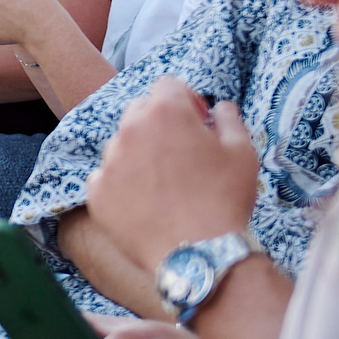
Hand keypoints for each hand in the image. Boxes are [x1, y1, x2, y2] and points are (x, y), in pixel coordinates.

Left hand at [85, 79, 259, 276]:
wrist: (199, 253)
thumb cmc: (226, 199)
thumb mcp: (243, 151)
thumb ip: (228, 118)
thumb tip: (218, 106)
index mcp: (165, 113)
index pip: (168, 85)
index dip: (187, 100)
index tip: (198, 122)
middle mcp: (129, 130)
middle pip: (140, 111)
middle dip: (160, 124)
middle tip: (183, 154)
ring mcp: (108, 161)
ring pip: (122, 145)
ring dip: (141, 154)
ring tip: (167, 185)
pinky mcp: (96, 192)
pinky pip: (106, 177)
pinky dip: (123, 184)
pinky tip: (147, 203)